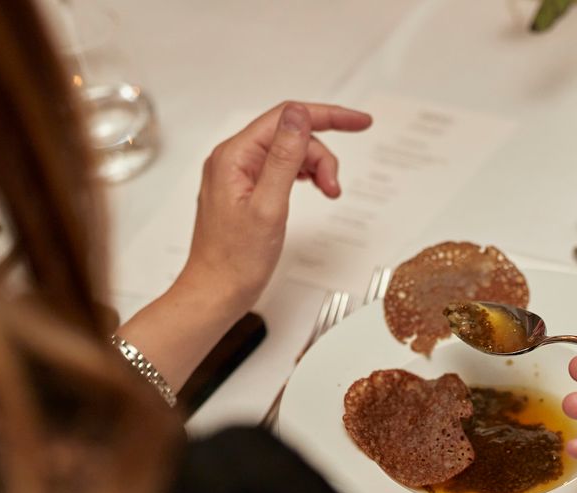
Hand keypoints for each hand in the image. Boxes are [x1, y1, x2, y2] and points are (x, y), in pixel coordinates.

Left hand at [178, 101, 372, 317]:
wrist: (216, 292)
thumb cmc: (236, 261)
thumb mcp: (269, 206)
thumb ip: (284, 157)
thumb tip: (299, 116)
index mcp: (234, 157)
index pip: (286, 117)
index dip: (328, 116)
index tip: (359, 122)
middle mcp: (232, 159)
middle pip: (290, 136)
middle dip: (321, 156)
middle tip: (335, 188)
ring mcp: (237, 175)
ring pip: (288, 153)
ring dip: (315, 168)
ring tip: (329, 193)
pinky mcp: (244, 190)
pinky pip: (279, 169)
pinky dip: (303, 176)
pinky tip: (314, 188)